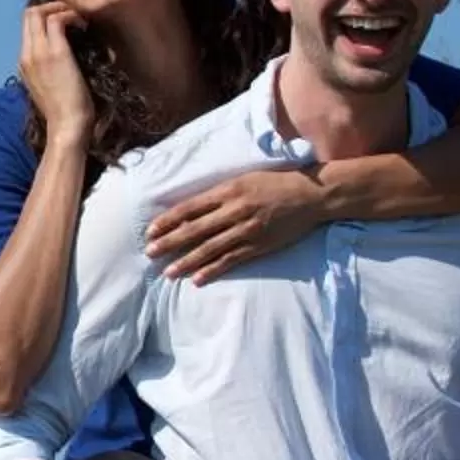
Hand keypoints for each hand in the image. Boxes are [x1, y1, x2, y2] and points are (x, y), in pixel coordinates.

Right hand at [19, 2, 92, 143]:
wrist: (66, 126)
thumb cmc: (64, 111)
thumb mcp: (51, 85)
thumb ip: (50, 66)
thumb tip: (67, 50)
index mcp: (24, 62)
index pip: (27, 25)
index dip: (44, 14)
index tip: (64, 16)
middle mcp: (26, 54)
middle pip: (28, 14)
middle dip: (51, 5)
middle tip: (72, 12)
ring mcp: (38, 52)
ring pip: (38, 12)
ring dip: (61, 8)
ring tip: (78, 17)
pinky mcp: (55, 53)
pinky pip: (56, 19)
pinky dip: (70, 15)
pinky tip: (83, 25)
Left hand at [145, 169, 329, 282]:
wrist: (310, 194)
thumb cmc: (275, 183)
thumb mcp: (243, 180)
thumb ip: (219, 194)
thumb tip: (191, 208)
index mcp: (227, 191)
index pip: (189, 208)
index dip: (168, 221)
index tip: (150, 231)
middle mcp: (233, 210)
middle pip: (194, 229)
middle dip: (169, 242)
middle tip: (150, 253)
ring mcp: (246, 230)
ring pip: (210, 248)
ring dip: (186, 261)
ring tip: (168, 272)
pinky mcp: (259, 245)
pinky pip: (231, 260)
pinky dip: (213, 270)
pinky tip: (197, 279)